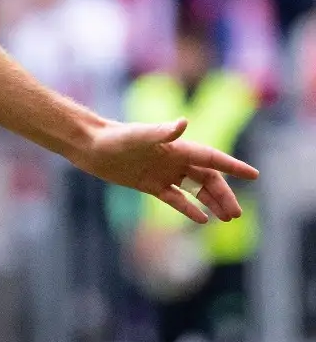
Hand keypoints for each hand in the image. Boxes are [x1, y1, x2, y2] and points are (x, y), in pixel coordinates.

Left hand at [72, 118, 258, 223]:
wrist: (88, 145)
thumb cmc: (113, 137)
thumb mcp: (138, 136)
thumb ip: (162, 131)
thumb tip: (184, 122)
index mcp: (176, 148)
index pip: (211, 158)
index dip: (232, 167)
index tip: (253, 175)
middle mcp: (172, 160)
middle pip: (207, 178)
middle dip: (223, 194)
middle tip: (235, 214)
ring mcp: (161, 172)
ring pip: (193, 189)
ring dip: (210, 202)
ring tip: (227, 218)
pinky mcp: (148, 184)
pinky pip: (174, 198)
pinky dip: (188, 208)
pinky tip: (201, 219)